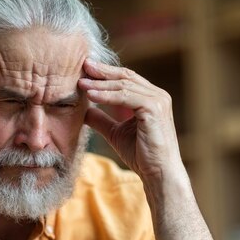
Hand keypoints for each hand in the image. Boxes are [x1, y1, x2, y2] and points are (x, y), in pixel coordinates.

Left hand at [79, 59, 182, 181]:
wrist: (158, 173)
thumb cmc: (142, 155)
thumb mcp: (116, 133)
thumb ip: (102, 119)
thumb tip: (84, 110)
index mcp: (150, 98)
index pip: (126, 79)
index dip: (106, 73)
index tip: (86, 70)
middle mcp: (157, 95)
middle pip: (125, 77)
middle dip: (102, 72)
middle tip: (83, 66)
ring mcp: (158, 100)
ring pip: (124, 85)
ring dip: (101, 83)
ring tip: (82, 83)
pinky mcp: (154, 108)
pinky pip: (126, 96)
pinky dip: (107, 96)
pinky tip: (91, 96)